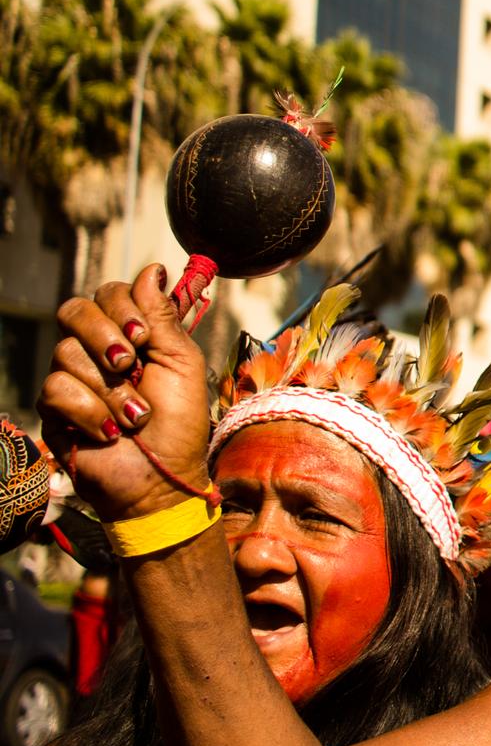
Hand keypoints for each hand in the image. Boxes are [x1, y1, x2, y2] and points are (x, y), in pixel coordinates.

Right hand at [36, 265, 214, 520]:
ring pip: (66, 354)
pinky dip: (91, 412)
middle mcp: (96, 350)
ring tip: (135, 416)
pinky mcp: (54, 409)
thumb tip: (152, 268)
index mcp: (131, 335)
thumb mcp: (181, 363)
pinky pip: (57, 390)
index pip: (109, 294)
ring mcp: (72, 378)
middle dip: (105, 337)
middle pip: (74, 311)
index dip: (122, 307)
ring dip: (111, 390)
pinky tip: (110, 431)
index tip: (143, 335)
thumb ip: (162, 316)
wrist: (162, 477)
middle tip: (131, 364)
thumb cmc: (180, 423)